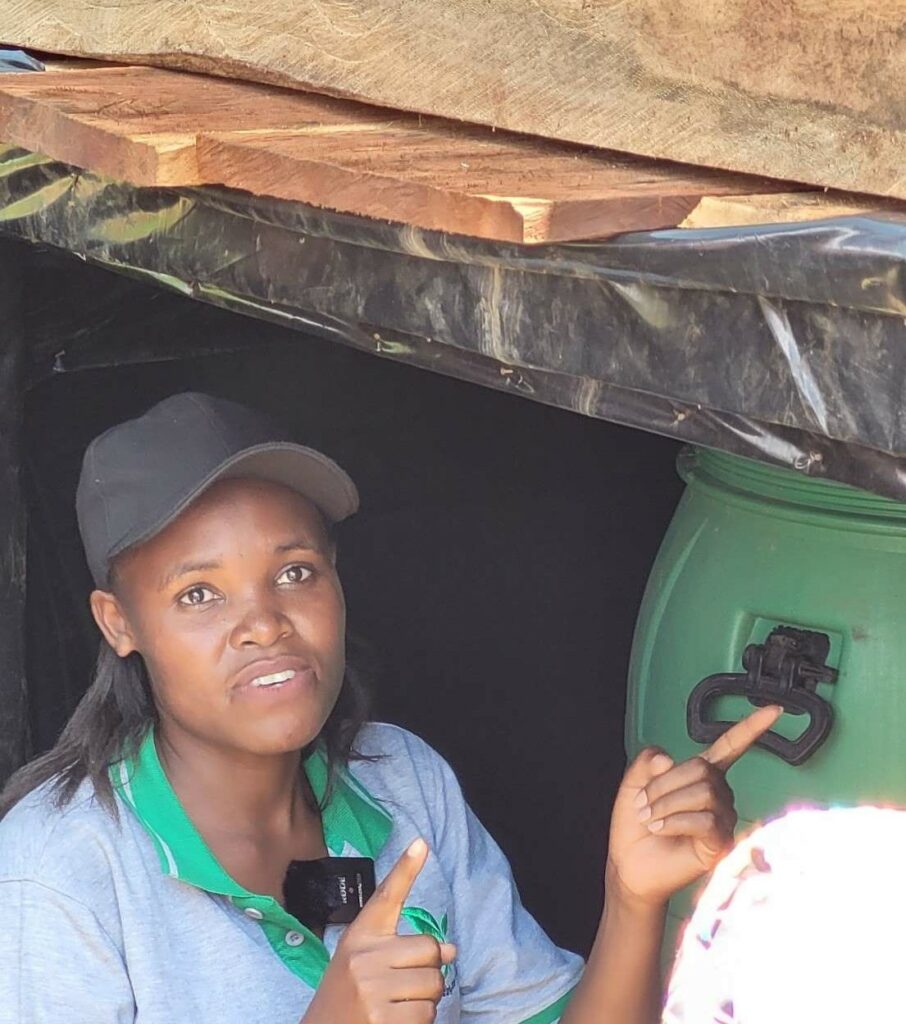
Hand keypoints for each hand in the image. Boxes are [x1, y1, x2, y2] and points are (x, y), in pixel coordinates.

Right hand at [303, 838, 455, 1023]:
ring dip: (424, 1000)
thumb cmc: (347, 995)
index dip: (406, 868)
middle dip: (427, 972)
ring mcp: (372, 988)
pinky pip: (427, 1014)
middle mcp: (365, 957)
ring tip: (395, 1005)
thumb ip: (404, 950)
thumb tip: (451, 950)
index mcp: (360, 936)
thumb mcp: (363, 961)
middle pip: (430, 950)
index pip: (386, 896)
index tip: (421, 843)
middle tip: (401, 986)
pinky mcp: (383, 1019)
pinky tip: (395, 1021)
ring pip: (434, 985)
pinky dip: (419, 1022)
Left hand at [606, 705, 782, 907]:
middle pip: (701, 768)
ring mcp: (722, 818)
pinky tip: (662, 829)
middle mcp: (718, 793)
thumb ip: (646, 762)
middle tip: (644, 805)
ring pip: (703, 792)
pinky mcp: (721, 842)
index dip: (751, 728)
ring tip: (652, 819)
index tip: (776, 710)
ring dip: (667, 803)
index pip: (730, 746)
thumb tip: (668, 757)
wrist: (630, 863)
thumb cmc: (636, 825)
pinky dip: (675, 821)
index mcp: (701, 774)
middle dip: (664, 784)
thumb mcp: (634, 784)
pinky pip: (705, 819)